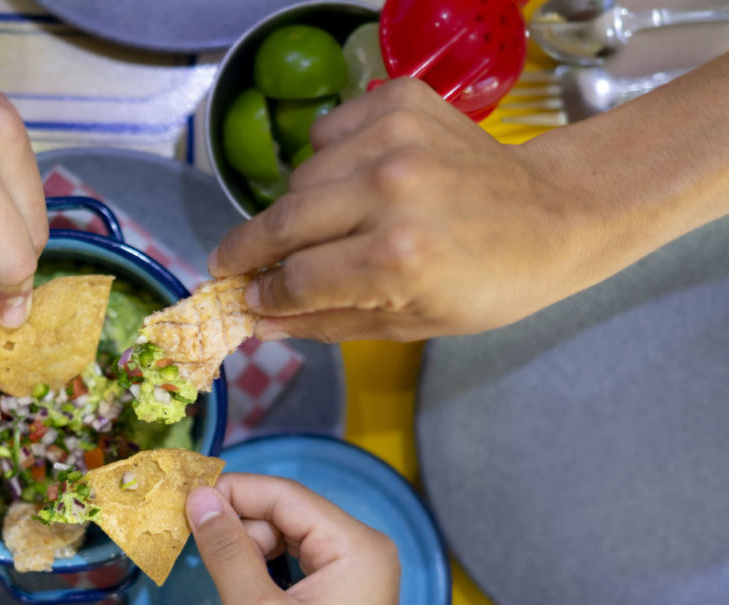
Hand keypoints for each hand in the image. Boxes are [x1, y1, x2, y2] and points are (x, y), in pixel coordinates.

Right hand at [186, 475, 406, 604]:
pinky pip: (298, 565)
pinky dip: (264, 570)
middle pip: (289, 514)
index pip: (286, 495)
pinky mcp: (343, 602)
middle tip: (192, 544)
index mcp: (358, 546)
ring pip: (289, 539)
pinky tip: (240, 587)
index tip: (183, 499)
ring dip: (249, 549)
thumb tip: (199, 497)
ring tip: (218, 574)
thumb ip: (226, 547)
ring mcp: (358, 579)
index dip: (232, 492)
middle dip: (239, 524)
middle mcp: (366, 553)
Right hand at [210, 78, 611, 341]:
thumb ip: (324, 322)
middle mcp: (391, 191)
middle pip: (282, 223)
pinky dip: (329, 160)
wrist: (554, 214)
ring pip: (300, 178)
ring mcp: (396, 139)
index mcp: (396, 259)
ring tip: (331, 224)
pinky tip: (360, 180)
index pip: (293, 280)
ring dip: (301, 208)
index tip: (243, 299)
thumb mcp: (409, 324)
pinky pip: (326, 134)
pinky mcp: (400, 101)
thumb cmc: (486, 284)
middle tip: (229, 263)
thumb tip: (256, 321)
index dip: (262, 295)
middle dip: (247, 249)